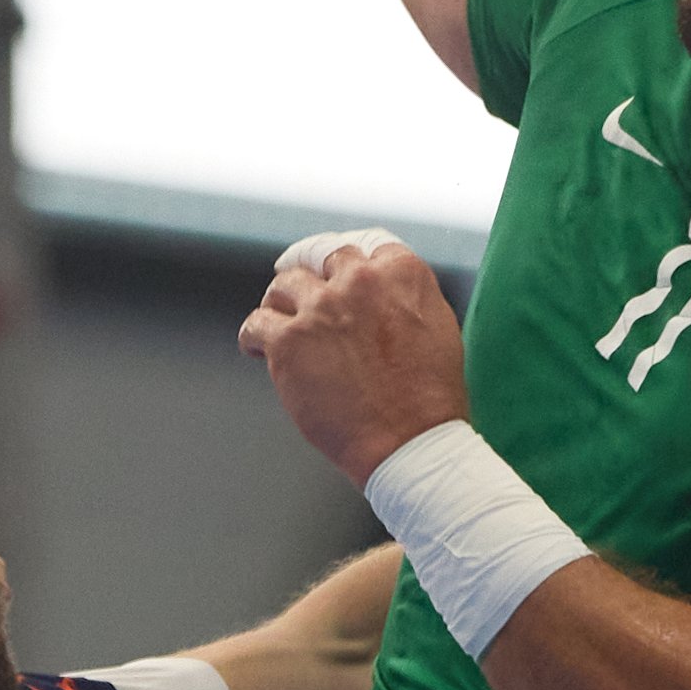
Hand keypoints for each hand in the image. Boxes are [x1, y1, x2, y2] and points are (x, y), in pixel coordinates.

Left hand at [240, 239, 470, 484]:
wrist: (410, 443)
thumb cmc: (429, 399)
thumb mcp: (437, 328)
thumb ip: (404, 299)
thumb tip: (380, 295)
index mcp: (402, 272)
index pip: (362, 246)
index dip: (343, 263)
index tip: (334, 271)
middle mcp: (359, 280)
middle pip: (321, 259)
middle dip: (312, 274)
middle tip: (300, 289)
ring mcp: (320, 308)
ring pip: (283, 285)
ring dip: (280, 302)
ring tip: (278, 319)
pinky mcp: (288, 341)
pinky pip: (255, 325)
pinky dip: (253, 337)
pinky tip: (258, 349)